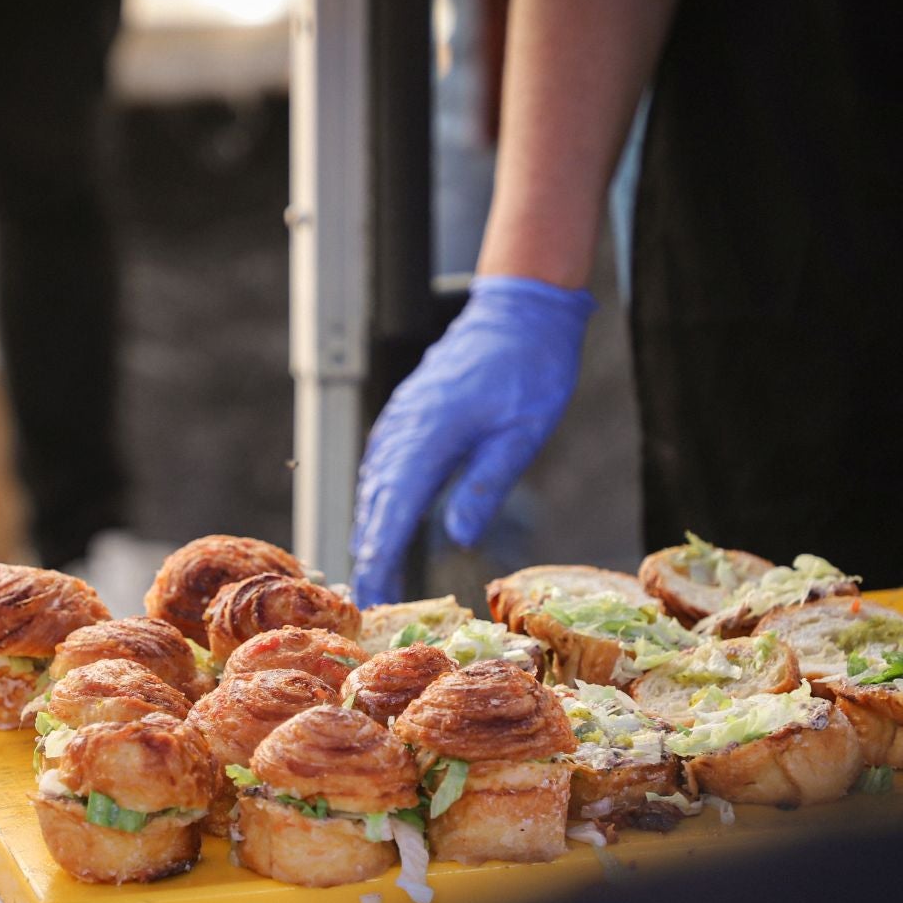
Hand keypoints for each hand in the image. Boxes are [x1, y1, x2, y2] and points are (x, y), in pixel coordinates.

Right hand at [349, 275, 594, 606]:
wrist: (522, 308)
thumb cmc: (532, 368)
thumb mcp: (522, 433)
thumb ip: (486, 484)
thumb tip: (457, 538)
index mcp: (431, 435)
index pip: (397, 509)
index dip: (384, 554)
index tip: (377, 591)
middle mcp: (406, 425)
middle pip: (377, 500)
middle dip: (372, 549)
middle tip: (371, 594)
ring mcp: (403, 414)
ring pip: (374, 479)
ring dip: (370, 522)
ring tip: (372, 563)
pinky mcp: (409, 407)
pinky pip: (381, 458)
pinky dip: (377, 491)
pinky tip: (381, 510)